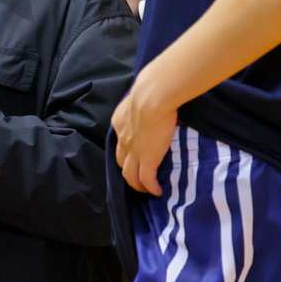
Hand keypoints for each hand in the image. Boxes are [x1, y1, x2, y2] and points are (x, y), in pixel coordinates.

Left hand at [112, 67, 177, 196]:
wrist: (152, 96)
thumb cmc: (152, 89)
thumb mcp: (143, 96)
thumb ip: (146, 103)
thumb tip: (160, 101)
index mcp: (120, 121)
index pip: (121, 140)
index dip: (127, 148)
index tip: (135, 152)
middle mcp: (122, 138)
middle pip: (120, 160)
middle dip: (127, 168)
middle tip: (136, 174)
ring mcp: (133, 151)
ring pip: (129, 174)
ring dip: (136, 183)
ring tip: (145, 188)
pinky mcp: (146, 160)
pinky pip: (146, 179)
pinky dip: (150, 187)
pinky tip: (156, 191)